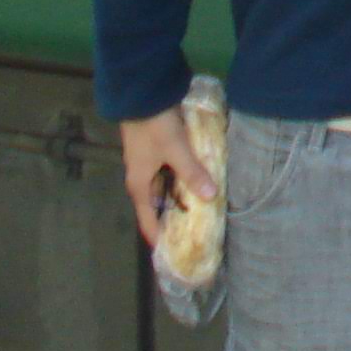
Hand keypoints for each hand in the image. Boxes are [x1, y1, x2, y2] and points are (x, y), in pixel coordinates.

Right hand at [120, 108, 215, 248]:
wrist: (143, 95)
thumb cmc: (154, 126)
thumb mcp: (175, 149)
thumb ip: (192, 172)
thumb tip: (211, 197)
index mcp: (139, 186)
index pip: (148, 221)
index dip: (160, 239)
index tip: (174, 255)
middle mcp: (141, 179)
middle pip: (158, 207)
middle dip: (175, 220)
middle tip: (197, 233)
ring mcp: (149, 165)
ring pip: (165, 191)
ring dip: (181, 200)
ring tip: (203, 211)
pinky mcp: (158, 152)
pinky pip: (170, 175)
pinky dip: (182, 182)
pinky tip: (199, 182)